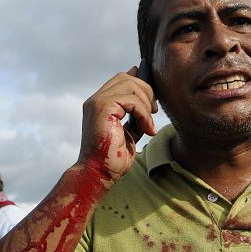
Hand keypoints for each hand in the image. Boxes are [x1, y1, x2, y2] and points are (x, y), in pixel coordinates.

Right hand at [77, 66, 157, 182]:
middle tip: (154, 112)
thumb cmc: (112, 159)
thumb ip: (135, 117)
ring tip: (150, 124)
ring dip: (146, 103)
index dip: (140, 83)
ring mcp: (97, 102)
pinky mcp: (103, 107)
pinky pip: (132, 100)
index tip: (153, 101)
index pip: (121, 80)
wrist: (98, 173)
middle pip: (127, 78)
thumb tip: (148, 104)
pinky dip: (144, 114)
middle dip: (146, 91)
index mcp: (100, 104)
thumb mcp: (129, 133)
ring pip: (130, 84)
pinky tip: (147, 129)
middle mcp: (96, 100)